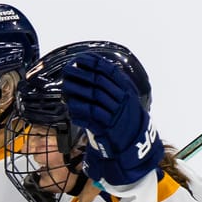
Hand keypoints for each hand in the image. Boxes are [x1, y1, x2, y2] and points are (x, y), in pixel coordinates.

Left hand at [60, 53, 161, 186]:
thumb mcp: (124, 99)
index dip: (94, 63)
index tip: (80, 59)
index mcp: (126, 90)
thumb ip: (112, 87)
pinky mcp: (108, 128)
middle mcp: (122, 100)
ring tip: (66, 85)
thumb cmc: (125, 119)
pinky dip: (80, 110)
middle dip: (82, 74)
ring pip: (94, 97)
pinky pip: (91, 116)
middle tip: (68, 69)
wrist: (135, 143)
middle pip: (99, 82)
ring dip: (78, 90)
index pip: (109, 71)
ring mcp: (115, 113)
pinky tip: (70, 106)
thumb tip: (91, 73)